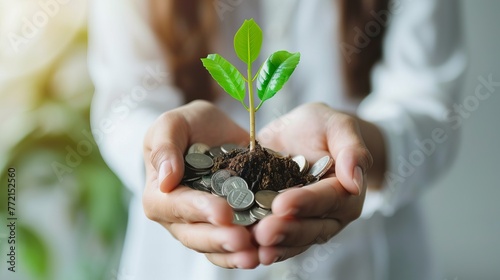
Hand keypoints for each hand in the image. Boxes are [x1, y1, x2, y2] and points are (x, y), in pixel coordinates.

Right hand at [142, 100, 258, 268]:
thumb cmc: (187, 126)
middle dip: (219, 240)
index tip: (223, 212)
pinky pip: (234, 248)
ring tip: (257, 254)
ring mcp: (203, 226)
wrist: (214, 132)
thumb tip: (166, 179)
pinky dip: (249, 251)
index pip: (175, 206)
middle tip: (243, 240)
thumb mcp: (172, 124)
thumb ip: (164, 146)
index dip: (199, 210)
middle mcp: (178, 218)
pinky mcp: (227, 228)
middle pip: (195, 236)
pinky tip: (267, 251)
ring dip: (235, 255)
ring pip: (215, 249)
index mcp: (159, 194)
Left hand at [253, 103, 374, 263]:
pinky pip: (277, 243)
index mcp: (346, 192)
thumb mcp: (337, 125)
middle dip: (286, 231)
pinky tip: (246, 251)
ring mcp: (306, 224)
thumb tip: (356, 181)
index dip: (306, 203)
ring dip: (273, 246)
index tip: (282, 204)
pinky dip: (261, 248)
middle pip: (311, 228)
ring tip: (251, 245)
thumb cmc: (320, 126)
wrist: (297, 134)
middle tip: (263, 232)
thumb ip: (352, 149)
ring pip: (294, 242)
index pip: (328, 199)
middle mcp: (330, 215)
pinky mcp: (284, 226)